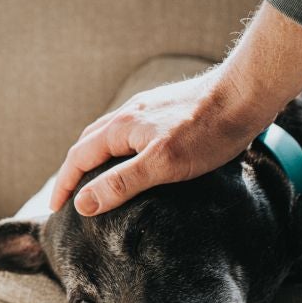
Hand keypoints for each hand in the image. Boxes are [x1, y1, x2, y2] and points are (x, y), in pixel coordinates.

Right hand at [49, 68, 271, 215]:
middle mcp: (128, 113)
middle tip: (69, 195)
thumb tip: (82, 203)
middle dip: (74, 170)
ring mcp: (147, 108)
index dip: (64, 184)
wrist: (245, 94)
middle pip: (88, 143)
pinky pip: (128, 129)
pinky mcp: (165, 109)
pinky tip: (134, 155)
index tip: (56, 208)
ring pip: (108, 133)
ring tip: (95, 176)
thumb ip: (121, 183)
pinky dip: (117, 147)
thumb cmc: (208, 131)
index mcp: (121, 127)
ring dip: (94, 156)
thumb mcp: (162, 164)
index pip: (78, 158)